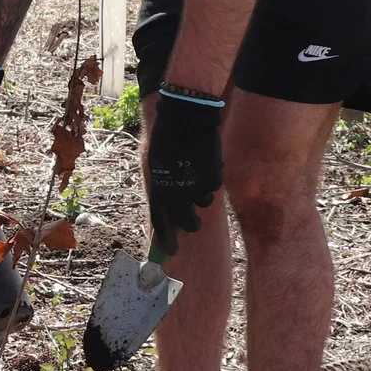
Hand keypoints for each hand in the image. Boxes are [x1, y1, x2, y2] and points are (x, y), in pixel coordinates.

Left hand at [144, 89, 224, 254]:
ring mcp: (195, 188)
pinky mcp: (213, 180)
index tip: (171, 251)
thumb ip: (165, 190)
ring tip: (194, 172)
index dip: (166, 240)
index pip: (161, 223)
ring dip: (200, 195)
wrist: (185, 118)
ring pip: (202, 204)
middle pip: (187, 224)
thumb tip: (172, 214)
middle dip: (191, 226)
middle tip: (192, 221)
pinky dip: (210, 178)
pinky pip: (213, 187)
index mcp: (158, 190)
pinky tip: (204, 161)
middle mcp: (176, 193)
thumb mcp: (158, 167)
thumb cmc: (168, 141)